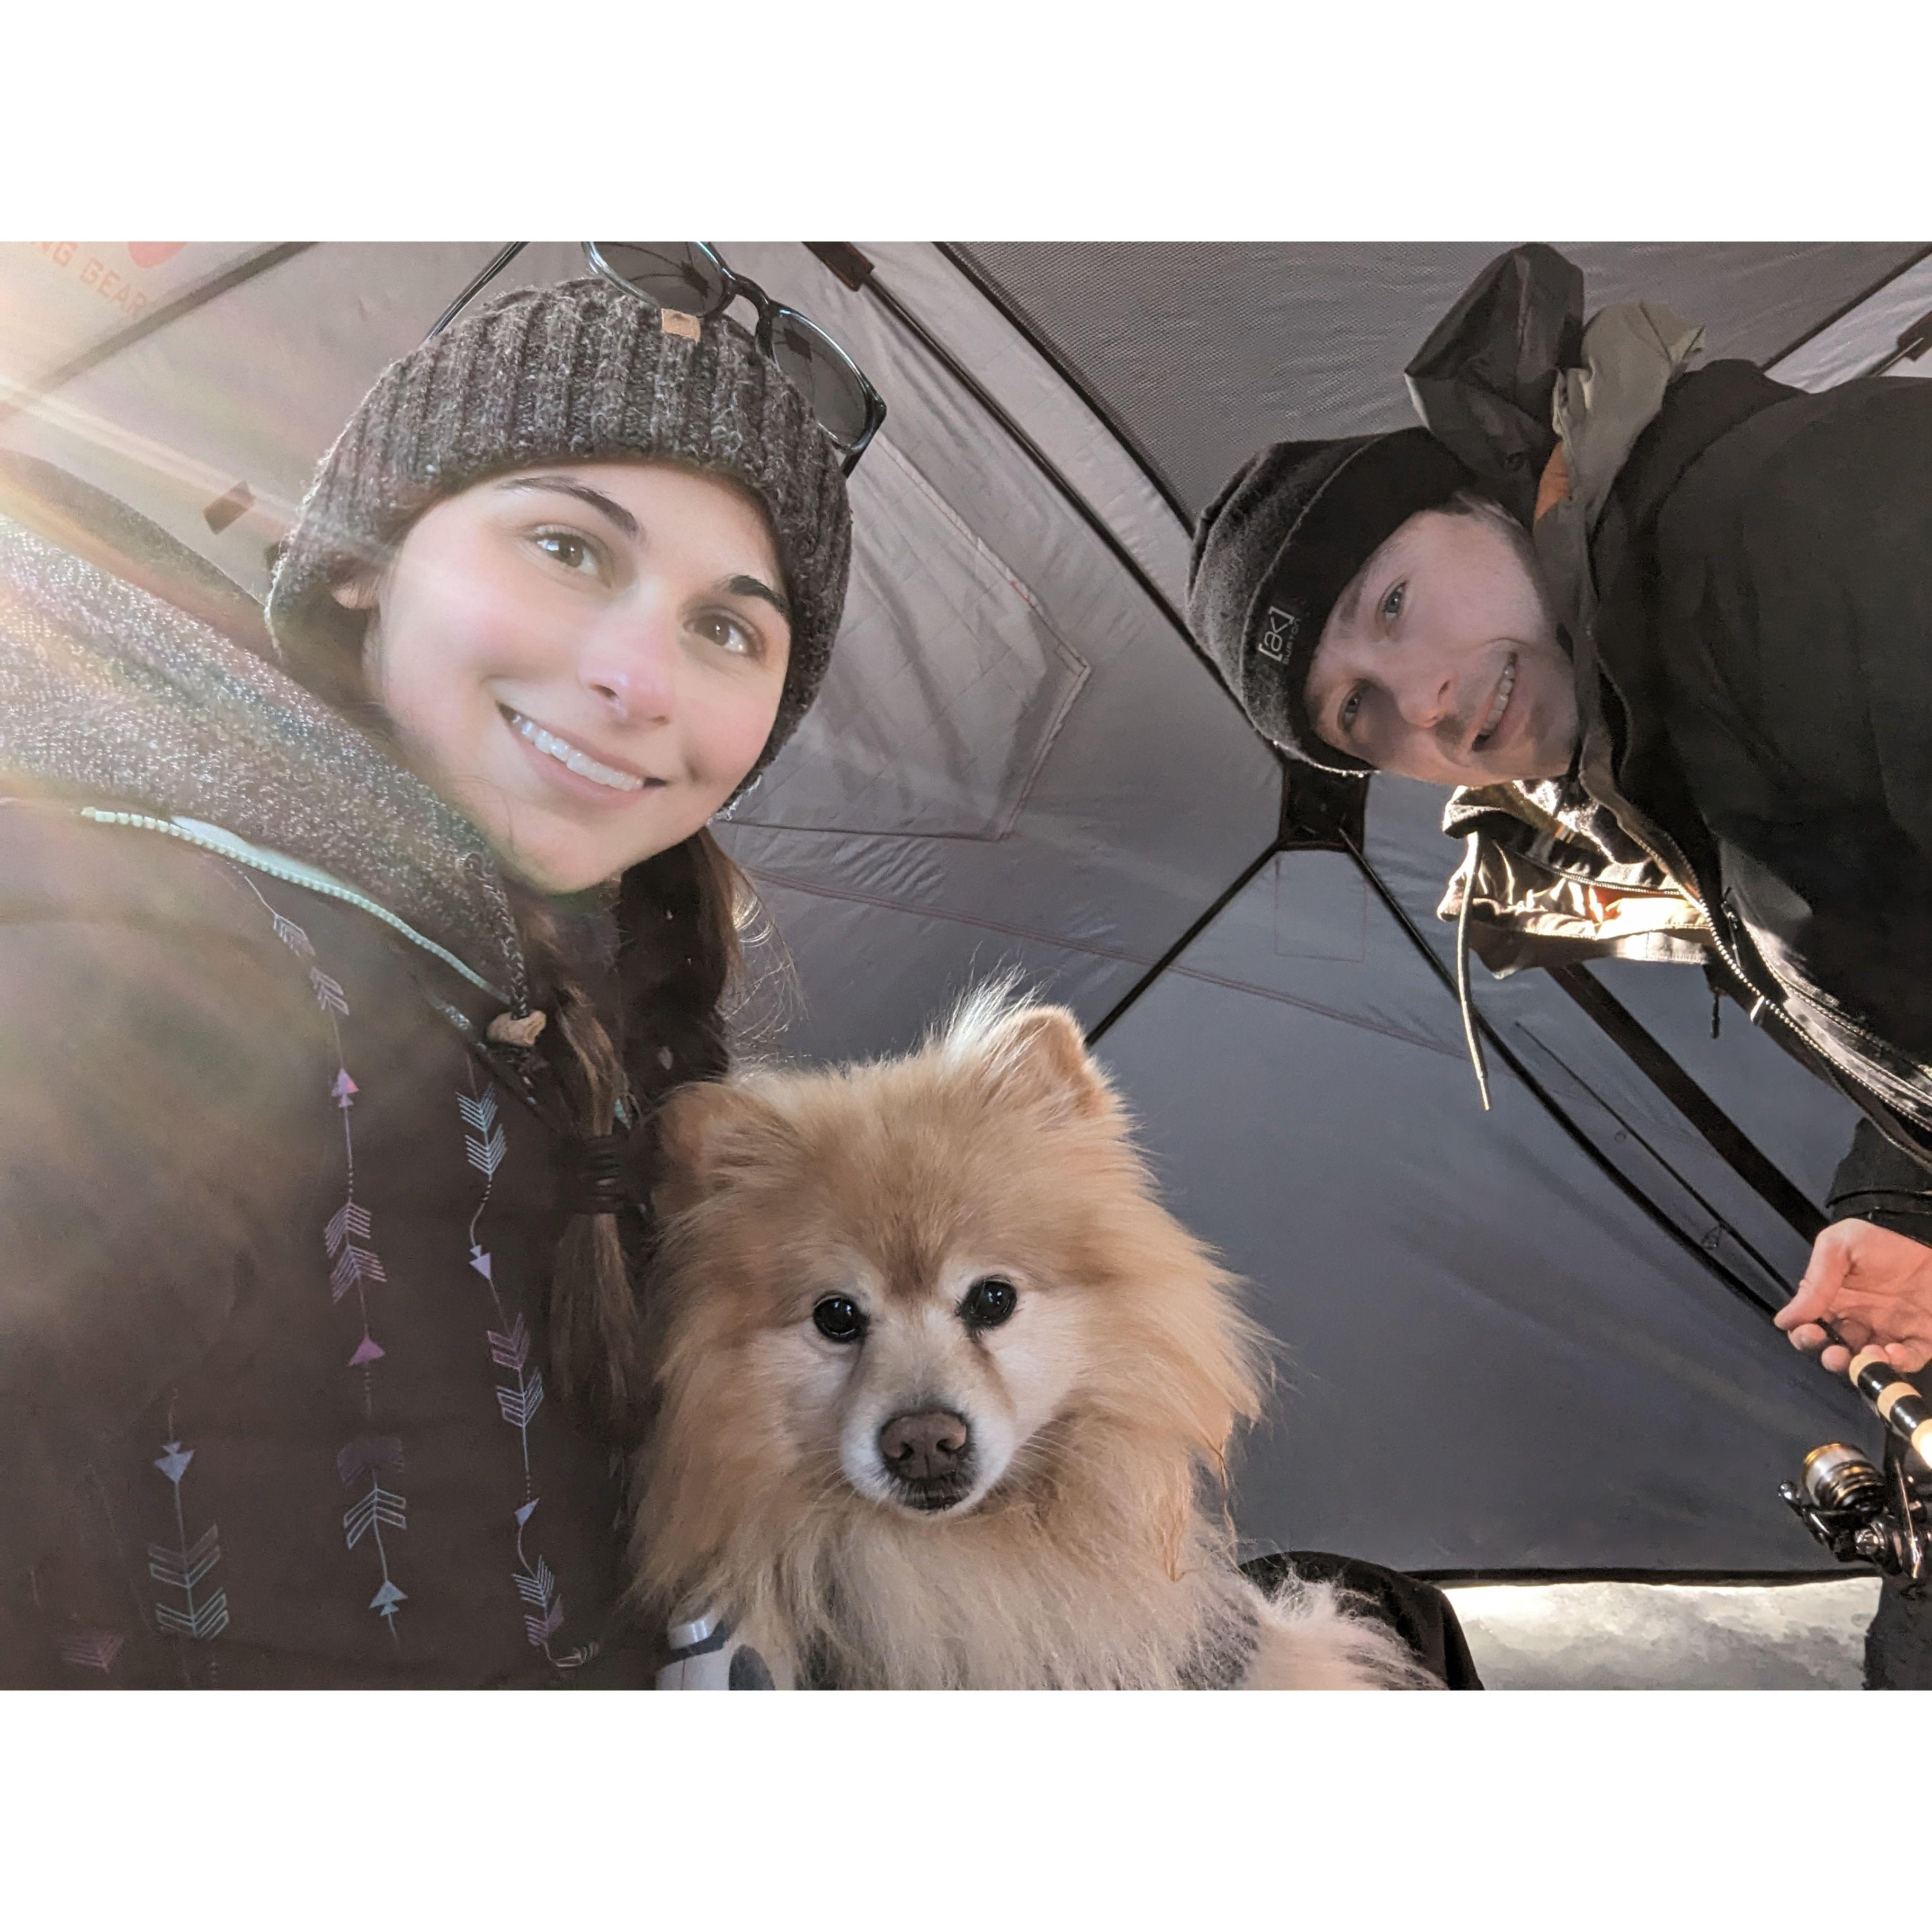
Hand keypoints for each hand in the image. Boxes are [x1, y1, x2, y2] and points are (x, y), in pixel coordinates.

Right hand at [1775, 1218, 1931, 1375]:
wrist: (1927, 1234)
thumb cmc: (1880, 1237)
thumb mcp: (1837, 1248)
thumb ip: (1814, 1284)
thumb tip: (1785, 1319)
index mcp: (1834, 1301)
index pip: (1810, 1329)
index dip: (1804, 1337)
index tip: (1809, 1332)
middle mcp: (1859, 1320)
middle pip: (1837, 1351)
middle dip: (1833, 1359)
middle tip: (1835, 1354)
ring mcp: (1889, 1330)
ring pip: (1870, 1362)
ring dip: (1864, 1366)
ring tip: (1868, 1354)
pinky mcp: (1921, 1337)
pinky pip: (1909, 1360)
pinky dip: (1899, 1364)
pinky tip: (1893, 1352)